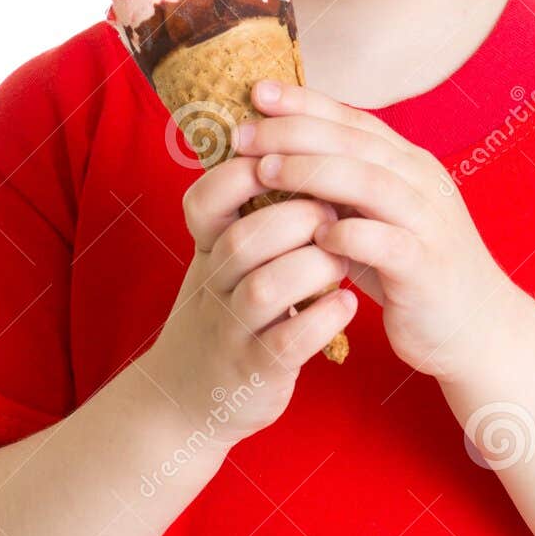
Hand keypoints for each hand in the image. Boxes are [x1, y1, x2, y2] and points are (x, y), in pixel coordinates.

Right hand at [144, 151, 357, 441]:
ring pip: (266, 288)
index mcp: (207, 249)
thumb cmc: (224, 310)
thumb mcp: (222, 259)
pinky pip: (287, 343)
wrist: (187, 396)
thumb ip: (247, 210)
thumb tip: (287, 138)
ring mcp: (231, 330)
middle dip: (296, 217)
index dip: (241, 173)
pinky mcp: (255, 370)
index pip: (205, 200)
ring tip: (345, 259)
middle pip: (245, 239)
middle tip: (335, 211)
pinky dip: (323, 321)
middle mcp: (213, 285)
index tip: (285, 159)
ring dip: (314, 266)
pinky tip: (347, 304)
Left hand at [232, 79, 519, 378]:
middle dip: (295, 131)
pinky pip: (387, 242)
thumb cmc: (413, 270)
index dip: (305, 102)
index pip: (354, 120)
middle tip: (245, 134)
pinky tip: (316, 235)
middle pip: (356, 142)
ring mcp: (430, 223)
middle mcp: (423, 183)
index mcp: (409, 165)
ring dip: (313, 172)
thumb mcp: (377, 218)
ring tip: (265, 171)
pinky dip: (350, 234)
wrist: (480, 328)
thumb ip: (343, 189)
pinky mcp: (428, 267)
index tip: (256, 92)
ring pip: (370, 181)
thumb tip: (278, 157)